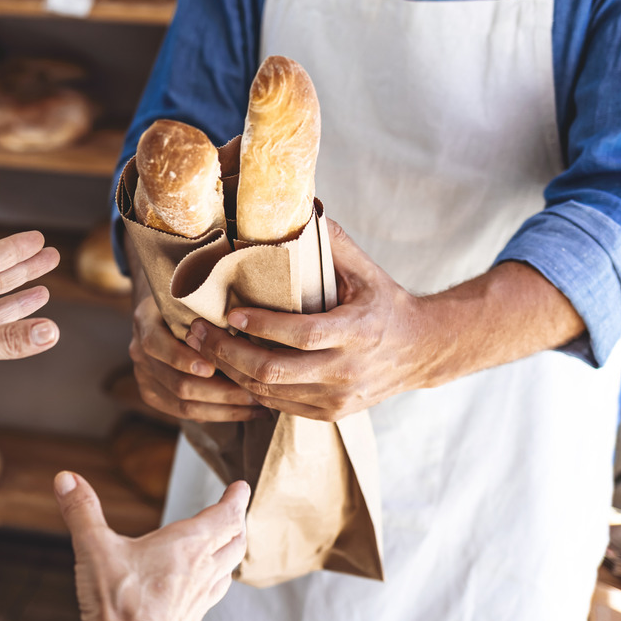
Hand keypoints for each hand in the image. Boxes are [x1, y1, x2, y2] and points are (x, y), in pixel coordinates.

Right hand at [56, 471, 248, 620]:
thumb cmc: (119, 606)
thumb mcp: (94, 549)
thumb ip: (82, 511)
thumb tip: (67, 479)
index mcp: (187, 546)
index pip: (225, 515)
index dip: (236, 498)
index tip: (241, 487)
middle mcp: (201, 571)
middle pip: (235, 541)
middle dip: (238, 523)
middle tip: (237, 511)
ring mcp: (199, 599)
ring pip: (228, 569)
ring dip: (231, 552)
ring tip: (227, 545)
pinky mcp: (190, 620)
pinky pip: (214, 594)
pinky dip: (216, 580)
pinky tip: (203, 586)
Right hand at [130, 291, 261, 422]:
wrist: (163, 310)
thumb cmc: (188, 298)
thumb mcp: (192, 292)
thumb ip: (205, 306)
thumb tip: (241, 321)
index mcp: (145, 321)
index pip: (156, 344)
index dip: (181, 358)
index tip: (211, 366)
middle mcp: (138, 352)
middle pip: (178, 383)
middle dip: (221, 391)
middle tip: (255, 392)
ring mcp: (144, 377)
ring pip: (184, 405)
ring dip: (225, 409)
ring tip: (257, 407)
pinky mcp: (154, 395)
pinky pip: (185, 413)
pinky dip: (217, 415)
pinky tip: (244, 413)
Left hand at [192, 219, 436, 421]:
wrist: (421, 351)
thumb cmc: (384, 302)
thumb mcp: (365, 269)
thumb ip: (331, 241)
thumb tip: (298, 206)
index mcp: (357, 331)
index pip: (302, 334)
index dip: (262, 326)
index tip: (230, 313)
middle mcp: (347, 370)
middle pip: (275, 371)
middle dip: (228, 353)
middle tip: (198, 332)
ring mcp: (339, 398)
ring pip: (270, 393)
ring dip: (231, 371)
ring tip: (204, 347)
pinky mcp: (331, 414)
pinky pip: (279, 406)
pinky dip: (250, 388)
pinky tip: (230, 368)